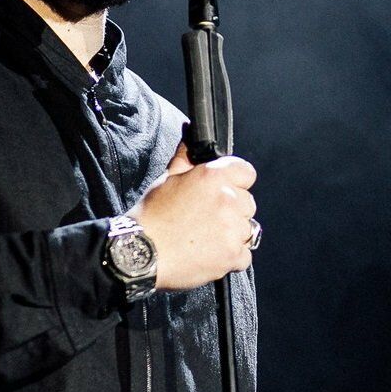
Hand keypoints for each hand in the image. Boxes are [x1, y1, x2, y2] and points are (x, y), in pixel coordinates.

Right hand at [129, 142, 257, 290]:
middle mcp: (229, 200)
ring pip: (247, 229)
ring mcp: (234, 229)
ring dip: (232, 234)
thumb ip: (186, 155)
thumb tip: (190, 134)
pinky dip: (231, 257)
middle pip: (248, 203)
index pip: (246, 172)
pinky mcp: (234, 255)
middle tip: (207, 218)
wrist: (142, 252)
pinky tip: (210, 254)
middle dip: (233, 210)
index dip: (236, 181)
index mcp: (214, 177)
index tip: (224, 191)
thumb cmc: (153, 214)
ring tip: (206, 238)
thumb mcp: (167, 177)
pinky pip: (245, 255)